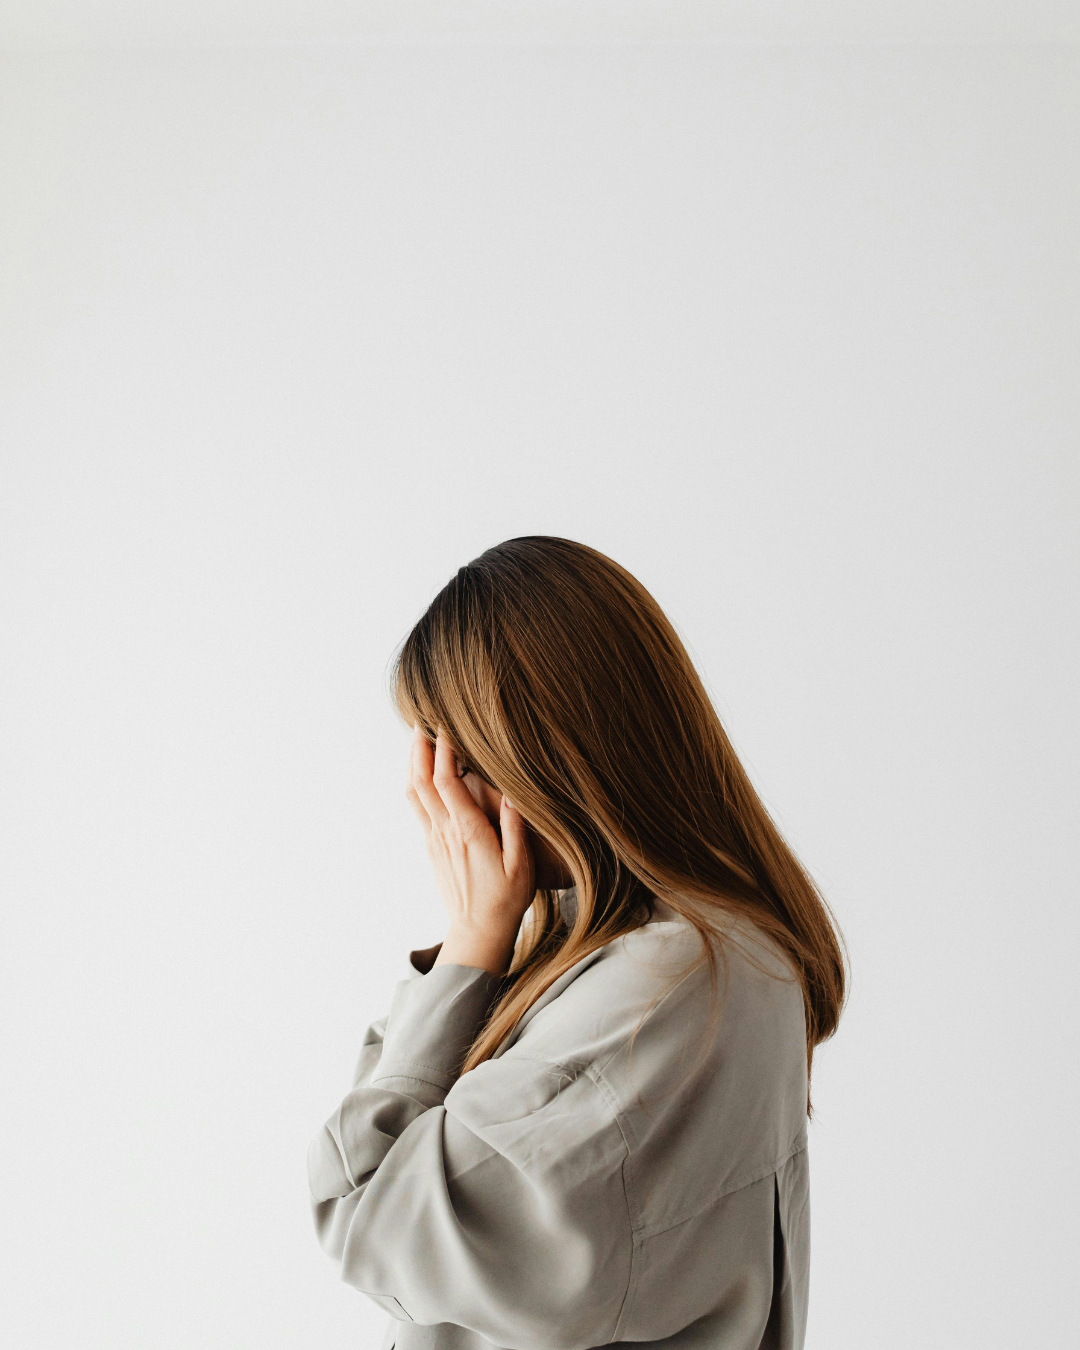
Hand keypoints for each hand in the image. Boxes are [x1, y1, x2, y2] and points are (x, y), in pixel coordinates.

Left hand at [405, 726, 535, 974]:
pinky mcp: (432, 846)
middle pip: (421, 780)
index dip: (443, 750)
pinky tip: (422, 772)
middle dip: (419, 747)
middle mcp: (444, 831)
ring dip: (412, 763)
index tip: (445, 725)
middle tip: (421, 720)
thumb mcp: (521, 865)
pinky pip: (417, 807)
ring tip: (416, 738)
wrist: (477, 931)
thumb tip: (514, 794)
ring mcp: (434, 838)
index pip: (446, 780)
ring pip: (413, 792)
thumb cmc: (505, 899)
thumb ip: (516, 828)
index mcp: (467, 830)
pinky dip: (416, 782)